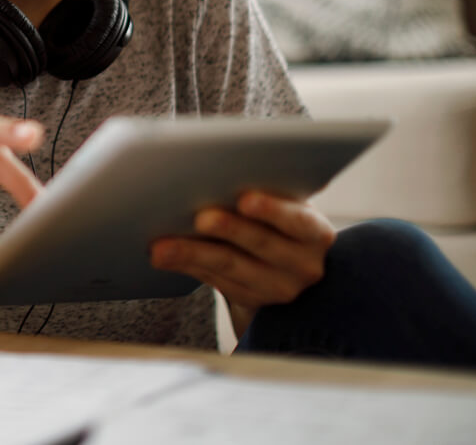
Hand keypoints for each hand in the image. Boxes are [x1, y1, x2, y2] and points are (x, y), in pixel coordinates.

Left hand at [149, 191, 335, 336]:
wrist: (282, 261)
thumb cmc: (276, 217)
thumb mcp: (282, 204)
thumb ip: (261, 192)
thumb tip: (213, 174)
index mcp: (314, 232)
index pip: (298, 221)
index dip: (273, 210)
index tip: (245, 199)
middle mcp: (303, 265)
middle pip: (261, 245)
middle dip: (228, 229)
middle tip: (199, 218)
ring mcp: (278, 288)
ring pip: (231, 268)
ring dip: (192, 254)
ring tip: (161, 246)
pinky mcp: (250, 300)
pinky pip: (215, 281)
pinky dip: (188, 266)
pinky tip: (164, 256)